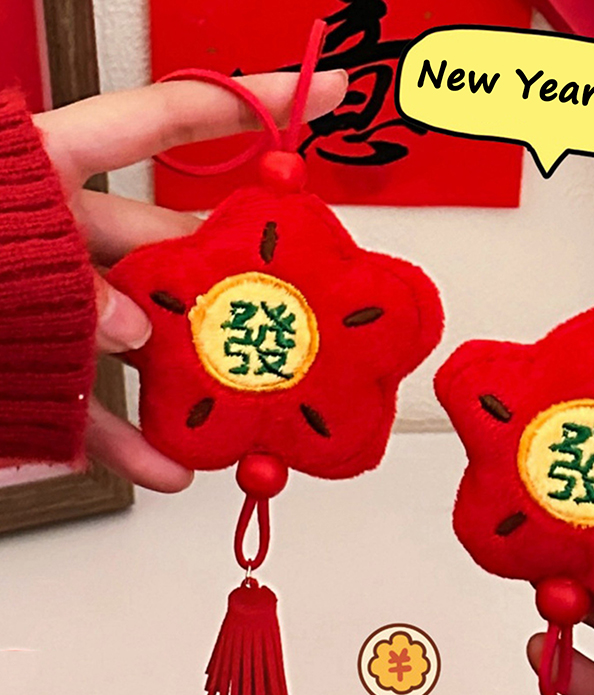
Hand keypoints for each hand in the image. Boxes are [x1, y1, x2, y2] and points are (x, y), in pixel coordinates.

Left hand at [32, 70, 347, 492]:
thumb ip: (57, 290)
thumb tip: (131, 328)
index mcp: (44, 171)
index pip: (167, 120)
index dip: (248, 101)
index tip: (323, 92)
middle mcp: (63, 234)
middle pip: (177, 244)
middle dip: (240, 270)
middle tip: (293, 297)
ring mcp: (58, 302)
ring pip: (150, 335)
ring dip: (195, 373)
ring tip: (242, 401)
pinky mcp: (35, 364)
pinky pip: (92, 405)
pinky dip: (128, 439)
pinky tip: (166, 468)